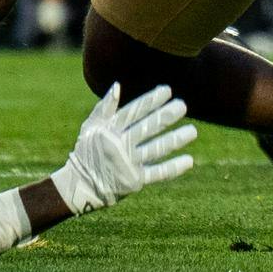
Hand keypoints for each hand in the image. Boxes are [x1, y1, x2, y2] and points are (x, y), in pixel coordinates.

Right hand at [49, 83, 194, 214]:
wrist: (80, 185)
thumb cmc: (87, 151)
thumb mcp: (90, 127)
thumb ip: (105, 107)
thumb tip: (117, 85)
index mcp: (110, 130)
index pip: (135, 111)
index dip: (151, 100)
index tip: (167, 90)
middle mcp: (120, 145)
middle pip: (148, 128)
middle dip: (166, 116)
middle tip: (183, 105)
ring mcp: (129, 164)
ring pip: (156, 149)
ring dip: (175, 139)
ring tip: (192, 131)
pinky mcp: (135, 181)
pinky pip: (158, 173)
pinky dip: (173, 167)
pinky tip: (188, 160)